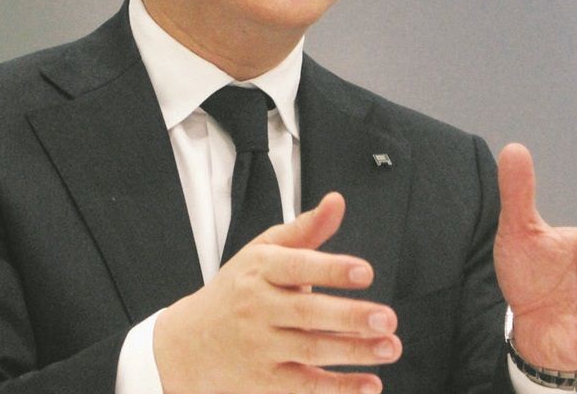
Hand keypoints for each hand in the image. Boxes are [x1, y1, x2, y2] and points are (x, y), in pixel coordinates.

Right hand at [153, 192, 400, 393]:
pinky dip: (339, 386)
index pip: (297, 267)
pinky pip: (306, 385)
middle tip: (387, 317)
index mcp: (260, 270)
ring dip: (354, 351)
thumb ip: (305, 230)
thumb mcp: (262, 253)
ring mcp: (260, 346)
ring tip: (390, 347)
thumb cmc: (235, 292)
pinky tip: (369, 383)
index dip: (331, 269)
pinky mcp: (265, 380)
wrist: (186, 345)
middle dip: (350, 316)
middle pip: (307, 312)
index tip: (365, 272)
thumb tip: (337, 202)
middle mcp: (257, 308)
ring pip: (311, 349)